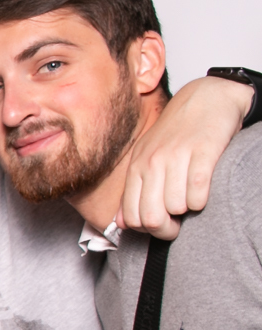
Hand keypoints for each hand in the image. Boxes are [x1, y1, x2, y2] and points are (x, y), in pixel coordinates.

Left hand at [119, 75, 251, 238]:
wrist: (206, 98)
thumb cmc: (177, 132)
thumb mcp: (148, 158)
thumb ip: (134, 190)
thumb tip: (122, 223)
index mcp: (137, 167)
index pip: (130, 217)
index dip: (147, 231)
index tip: (161, 226)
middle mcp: (152, 162)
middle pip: (152, 218)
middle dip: (167, 229)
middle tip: (179, 223)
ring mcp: (176, 157)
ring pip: (176, 208)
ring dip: (187, 210)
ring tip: (191, 197)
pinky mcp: (202, 152)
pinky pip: (197, 193)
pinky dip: (202, 200)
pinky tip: (203, 191)